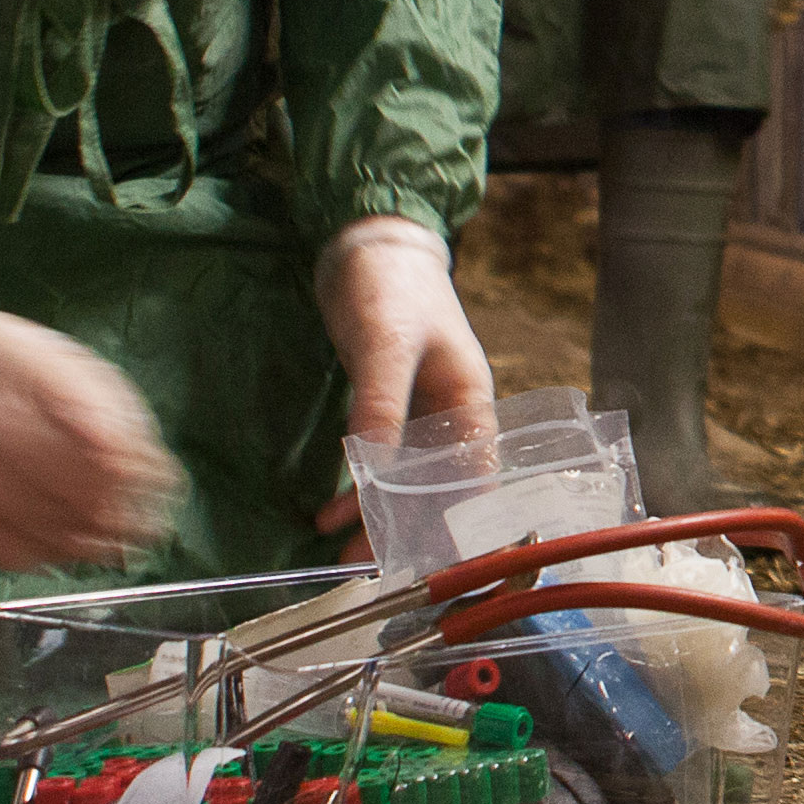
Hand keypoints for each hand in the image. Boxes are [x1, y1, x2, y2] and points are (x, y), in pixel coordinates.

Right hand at [0, 270, 181, 570]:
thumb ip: (75, 392)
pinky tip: (49, 553)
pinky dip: (26, 555)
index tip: (156, 479)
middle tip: (141, 526)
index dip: (125, 460)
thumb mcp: (15, 347)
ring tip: (105, 546)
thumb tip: (127, 450)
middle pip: (57, 476)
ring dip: (76, 540)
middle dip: (110, 509)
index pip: (82, 419)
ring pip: (21, 518)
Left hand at [312, 216, 495, 529]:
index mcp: (471, 399)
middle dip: (405, 528)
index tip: (422, 560)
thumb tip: (374, 470)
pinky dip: (359, 487)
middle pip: (438, 488)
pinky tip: (329, 509)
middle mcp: (452, 414)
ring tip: (337, 546)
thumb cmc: (390, 285)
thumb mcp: (386, 343)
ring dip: (376, 513)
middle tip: (363, 562)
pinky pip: (381, 461)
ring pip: (406, 480)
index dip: (455, 523)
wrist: (365, 241)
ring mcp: (419, 412)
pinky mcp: (387, 407)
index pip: (474, 477)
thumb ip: (382, 405)